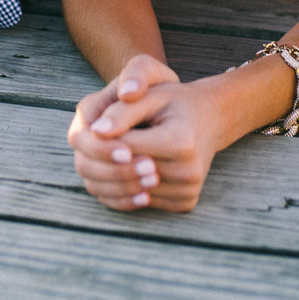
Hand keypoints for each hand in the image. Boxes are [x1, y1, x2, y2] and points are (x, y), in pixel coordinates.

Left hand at [69, 54, 222, 212]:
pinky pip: (143, 202)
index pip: (126, 146)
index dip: (105, 139)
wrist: (209, 119)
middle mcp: (188, 171)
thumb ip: (122, 111)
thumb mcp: (151, 95)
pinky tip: (118, 173)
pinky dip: (126, 190)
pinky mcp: (185, 204)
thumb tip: (95, 131)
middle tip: (89, 147)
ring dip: (112, 177)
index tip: (92, 129)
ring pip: (131, 192)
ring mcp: (187, 191)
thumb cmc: (175, 102)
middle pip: (127, 173)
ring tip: (102, 158)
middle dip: (103, 160)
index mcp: (180, 141)